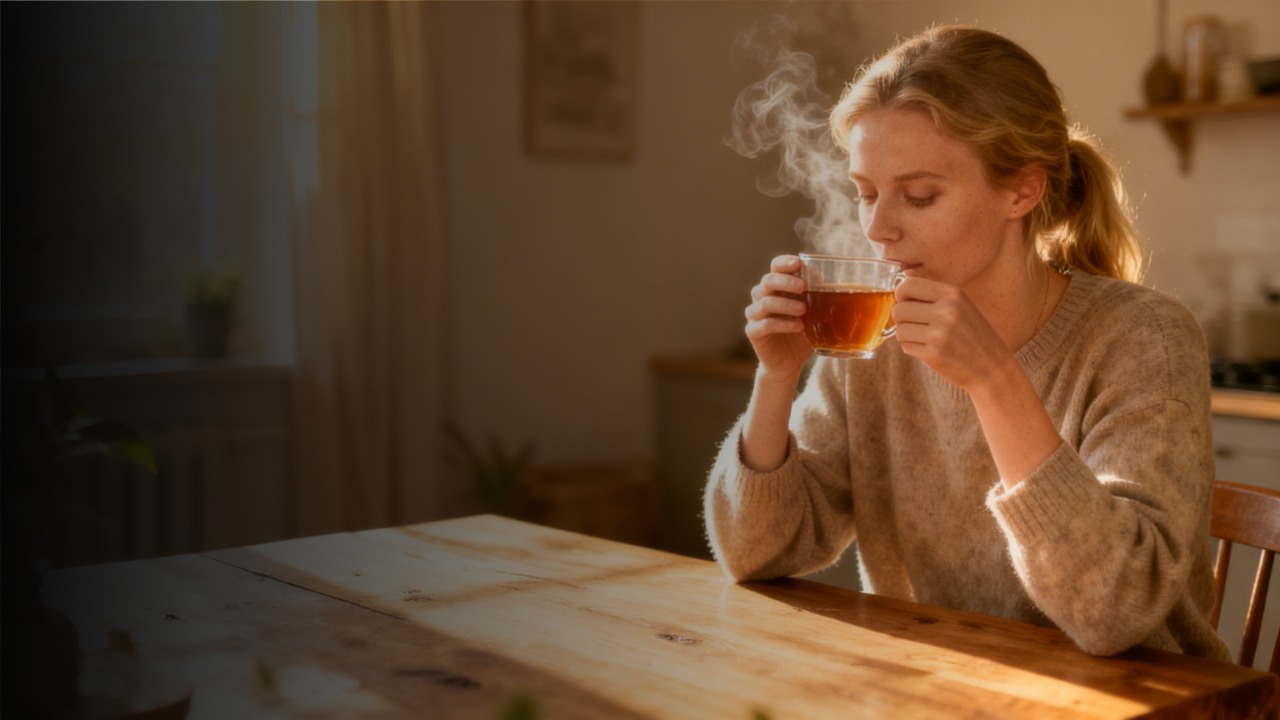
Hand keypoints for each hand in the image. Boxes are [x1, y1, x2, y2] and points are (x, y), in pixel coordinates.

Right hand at [745, 255, 812, 382]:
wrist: (789, 361)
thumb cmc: (802, 332)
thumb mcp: (814, 313)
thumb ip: (818, 297)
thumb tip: (829, 284)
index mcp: (777, 287)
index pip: (775, 267)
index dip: (785, 262)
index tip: (798, 262)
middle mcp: (762, 296)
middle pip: (767, 281)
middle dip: (786, 282)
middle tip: (803, 287)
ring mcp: (755, 314)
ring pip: (764, 302)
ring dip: (785, 304)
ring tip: (804, 311)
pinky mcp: (753, 332)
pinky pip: (765, 325)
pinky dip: (783, 324)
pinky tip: (798, 327)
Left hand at [891, 274, 1018, 391]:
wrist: (992, 367)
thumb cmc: (974, 334)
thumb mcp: (960, 304)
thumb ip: (931, 289)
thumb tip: (906, 272)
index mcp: (953, 294)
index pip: (907, 285)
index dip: (901, 296)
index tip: (909, 303)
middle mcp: (947, 311)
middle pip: (898, 309)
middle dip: (902, 319)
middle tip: (917, 325)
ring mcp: (940, 334)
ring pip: (900, 330)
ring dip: (907, 336)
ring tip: (925, 338)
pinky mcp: (934, 354)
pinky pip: (906, 347)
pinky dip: (913, 349)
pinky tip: (930, 350)